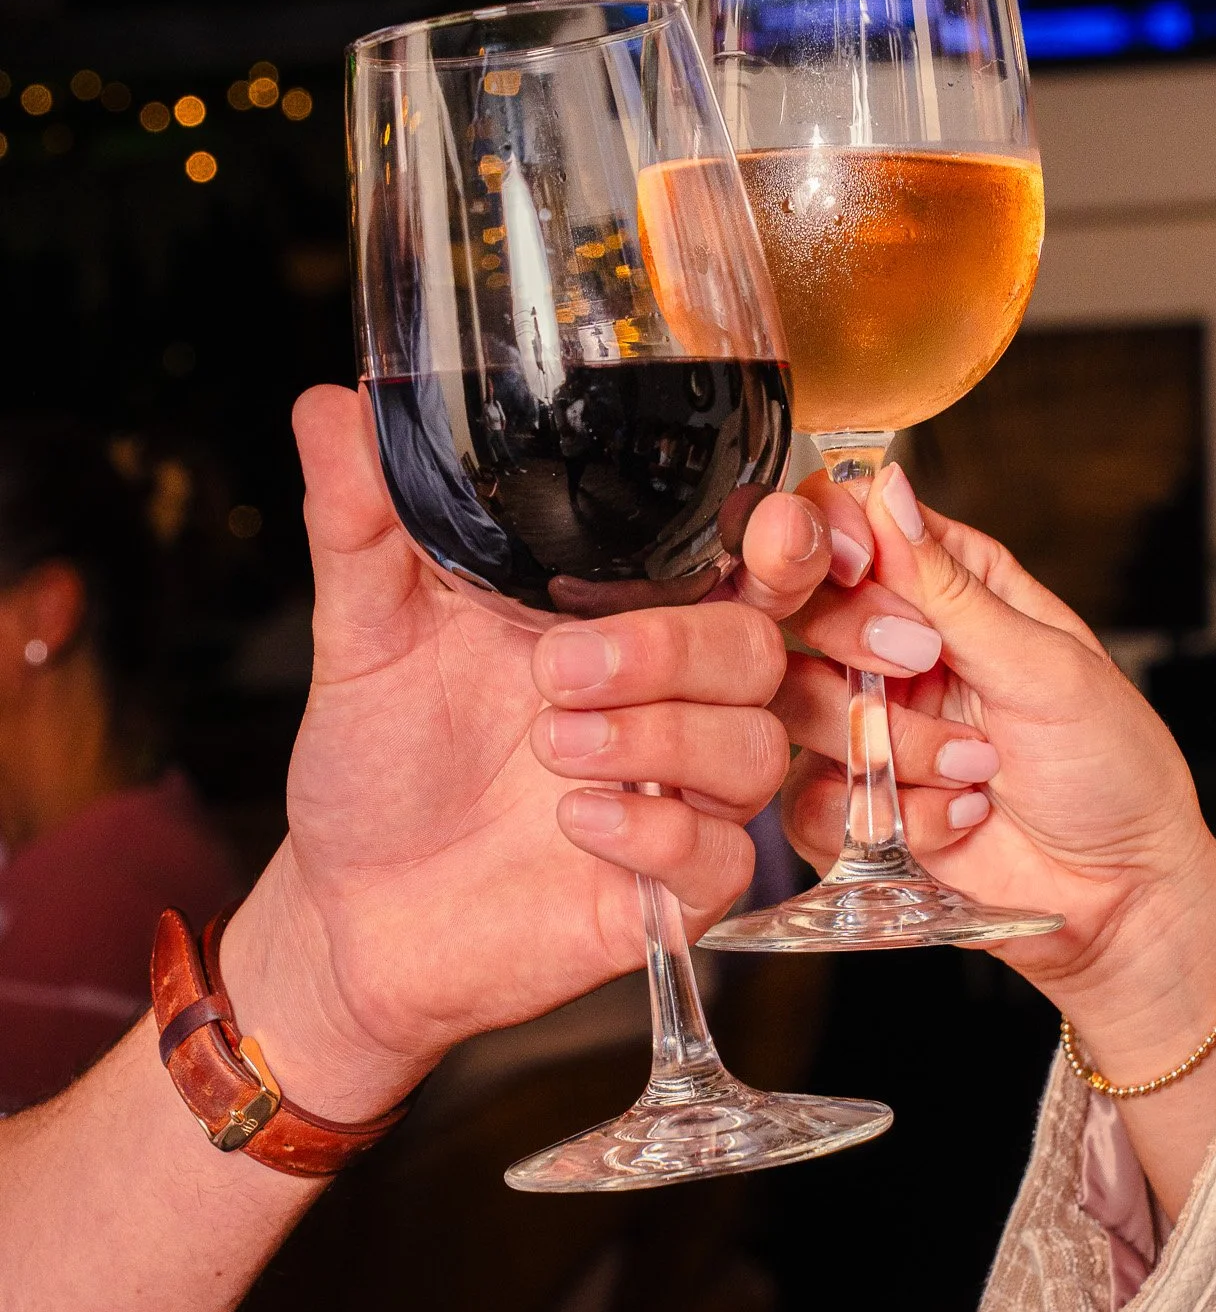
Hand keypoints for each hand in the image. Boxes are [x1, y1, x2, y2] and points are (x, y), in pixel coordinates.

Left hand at [221, 385, 835, 1121]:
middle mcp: (669, 696)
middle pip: (760, 644)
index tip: (767, 532)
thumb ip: (362, 519)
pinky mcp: (672, 891)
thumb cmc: (379, 758)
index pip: (748, 559)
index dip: (787, 539)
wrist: (348, 904)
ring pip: (755, 747)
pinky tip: (573, 821)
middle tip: (557, 670)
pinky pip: (724, 858)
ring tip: (550, 746)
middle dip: (672, 647)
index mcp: (622, 613)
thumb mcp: (364, 629)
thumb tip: (331, 407)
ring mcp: (678, 794)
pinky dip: (655, 832)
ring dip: (658, 739)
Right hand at [777, 465, 1215, 1098]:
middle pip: (803, 610)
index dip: (826, 537)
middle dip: (858, 644)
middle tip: (921, 667)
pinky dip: (892, 813)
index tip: (844, 563)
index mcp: (952, 588)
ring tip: (976, 768)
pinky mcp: (851, 809)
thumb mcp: (1046, 665)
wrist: (1124, 896)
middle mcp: (896, 651)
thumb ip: (952, 587)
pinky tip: (960, 819)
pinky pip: (814, 800)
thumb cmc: (1113, 768)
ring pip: (800, 708)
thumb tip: (886, 488)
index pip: (850, 529)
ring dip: (895, 745)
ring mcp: (868, 729)